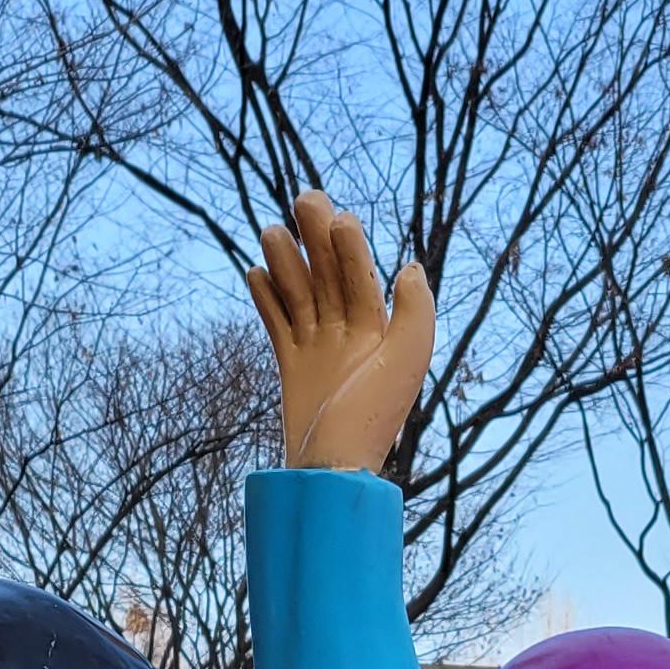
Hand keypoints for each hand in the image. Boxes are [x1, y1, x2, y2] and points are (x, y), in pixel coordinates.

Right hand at [248, 191, 435, 473]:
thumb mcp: (403, 363)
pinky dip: (266, 298)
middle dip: (316, 239)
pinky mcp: (292, 369)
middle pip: (329, 277)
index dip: (350, 246)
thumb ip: (415, 314)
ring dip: (287, 262)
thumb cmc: (369, 421)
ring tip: (272, 232)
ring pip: (300, 294)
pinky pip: (277, 324)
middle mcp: (349, 339)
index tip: (337, 217)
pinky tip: (254, 271)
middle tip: (303, 197)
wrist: (328, 470)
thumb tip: (412, 268)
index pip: (362, 278)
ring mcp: (318, 352)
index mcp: (379, 335)